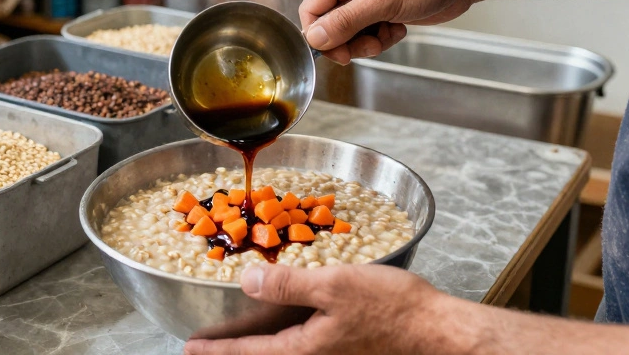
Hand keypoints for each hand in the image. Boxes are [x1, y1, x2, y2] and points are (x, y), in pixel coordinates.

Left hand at [183, 263, 473, 354]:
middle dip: (234, 350)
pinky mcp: (347, 347)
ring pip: (283, 349)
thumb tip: (246, 281)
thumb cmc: (394, 310)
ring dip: (258, 343)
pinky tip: (285, 318)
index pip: (249, 352)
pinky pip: (303, 342)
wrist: (438, 331)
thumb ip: (288, 284)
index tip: (189, 347)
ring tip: (237, 335)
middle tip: (205, 345)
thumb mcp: (335, 285)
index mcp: (305, 349)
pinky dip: (282, 334)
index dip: (217, 349)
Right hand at [299, 0, 481, 63]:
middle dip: (349, 41)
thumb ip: (345, 21)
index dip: (321, 36)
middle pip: (329, 26)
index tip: (340, 53)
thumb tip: (315, 37)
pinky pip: (368, 34)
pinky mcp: (381, 10)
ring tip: (388, 33)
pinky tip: (399, 28)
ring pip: (349, 34)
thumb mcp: (382, 2)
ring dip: (368, 42)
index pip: (311, 10)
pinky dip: (382, 38)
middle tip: (370, 45)